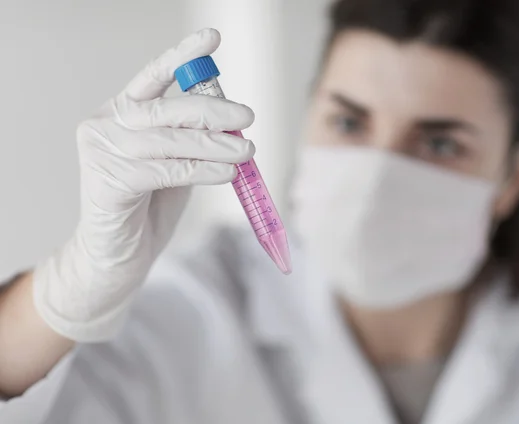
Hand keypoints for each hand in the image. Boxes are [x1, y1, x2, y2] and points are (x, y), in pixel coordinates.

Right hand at [33, 28, 254, 341]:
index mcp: (121, 110)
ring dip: (216, 147)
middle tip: (248, 119)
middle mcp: (105, 123)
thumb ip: (195, 135)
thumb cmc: (151, 203)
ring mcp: (101, 152)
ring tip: (246, 153)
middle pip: (167, 108)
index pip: (153, 76)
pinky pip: (167, 170)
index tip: (212, 39)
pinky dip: (203, 171)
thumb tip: (233, 115)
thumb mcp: (177, 158)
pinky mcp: (106, 181)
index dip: (183, 57)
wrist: (122, 253)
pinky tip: (227, 174)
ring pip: (171, 141)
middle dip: (214, 112)